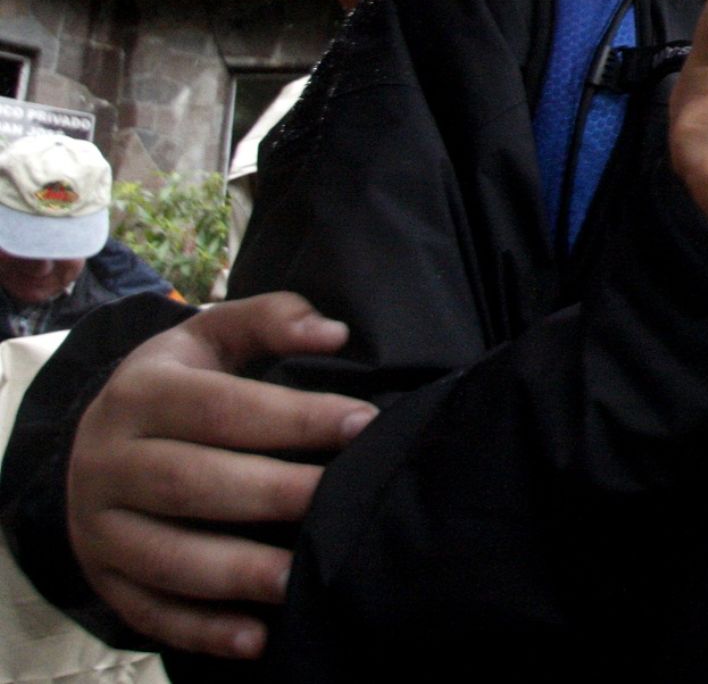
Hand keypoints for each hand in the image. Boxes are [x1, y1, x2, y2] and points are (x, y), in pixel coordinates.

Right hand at [67, 293, 377, 658]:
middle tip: (340, 500)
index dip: (295, 416)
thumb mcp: (210, 337)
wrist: (93, 439)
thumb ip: (270, 319)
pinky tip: (258, 640)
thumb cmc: (179, 383)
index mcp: (139, 393)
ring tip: (301, 579)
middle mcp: (107, 460)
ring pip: (168, 556)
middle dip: (272, 494)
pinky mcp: (103, 577)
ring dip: (238, 573)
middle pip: (193, 482)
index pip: (221, 407)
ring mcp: (99, 526)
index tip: (363, 423)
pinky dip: (203, 631)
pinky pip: (149, 611)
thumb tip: (333, 330)